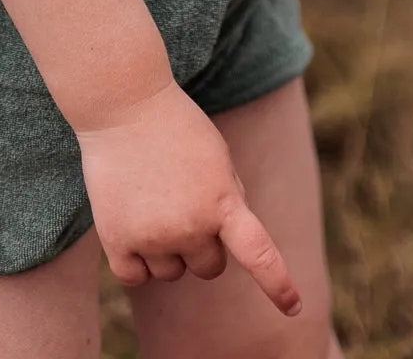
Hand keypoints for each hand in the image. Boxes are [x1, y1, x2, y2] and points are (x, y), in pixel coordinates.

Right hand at [75, 80, 301, 315]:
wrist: (124, 105)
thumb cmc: (176, 126)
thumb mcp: (218, 156)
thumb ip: (229, 199)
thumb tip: (226, 243)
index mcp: (223, 201)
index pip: (259, 254)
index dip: (277, 285)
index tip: (293, 308)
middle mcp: (191, 225)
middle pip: (209, 266)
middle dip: (202, 243)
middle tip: (182, 202)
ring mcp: (153, 236)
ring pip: (172, 273)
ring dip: (167, 250)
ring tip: (152, 202)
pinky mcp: (118, 241)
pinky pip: (136, 276)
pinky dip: (136, 261)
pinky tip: (130, 224)